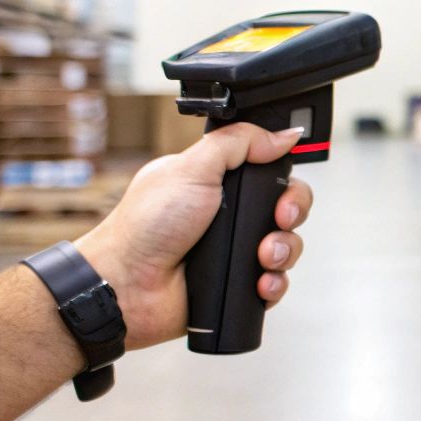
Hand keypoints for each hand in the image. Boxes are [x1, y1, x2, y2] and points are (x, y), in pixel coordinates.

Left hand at [75, 124, 314, 349]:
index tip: (282, 191)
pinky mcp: (238, 283)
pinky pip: (277, 282)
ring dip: (284, 250)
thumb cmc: (145, 227)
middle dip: (292, 215)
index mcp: (217, 183)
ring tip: (263, 256)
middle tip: (279, 220)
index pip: (270, 174)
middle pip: (287, 209)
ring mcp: (235, 250)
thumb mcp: (191, 169)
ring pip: (286, 246)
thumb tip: (282, 135)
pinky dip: (275, 282)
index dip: (285, 181)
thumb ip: (238, 144)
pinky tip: (260, 280)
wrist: (128, 285)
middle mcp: (229, 216)